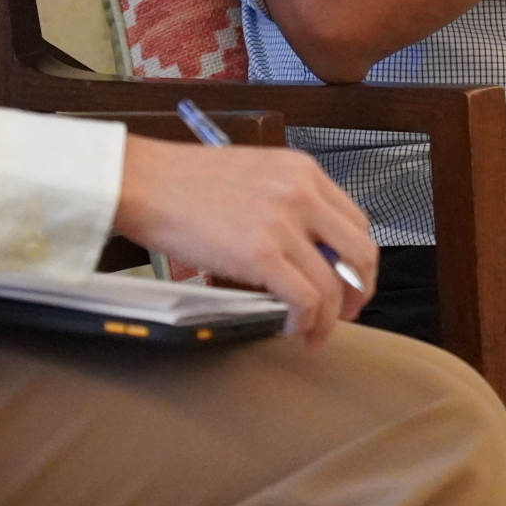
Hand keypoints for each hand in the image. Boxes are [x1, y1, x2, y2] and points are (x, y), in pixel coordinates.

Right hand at [111, 136, 378, 348]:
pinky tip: (291, 329)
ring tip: (316, 334)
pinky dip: (306, 322)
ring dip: (330, 317)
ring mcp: (284, 224)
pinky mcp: (261, 254)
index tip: (349, 280)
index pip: (356, 222)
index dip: (357, 259)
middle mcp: (304, 194)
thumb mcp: (256, 174)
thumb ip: (289, 201)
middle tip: (347, 313)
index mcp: (305, 171)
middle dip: (359, 291)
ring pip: (334, 283)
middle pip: (360, 253)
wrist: (145, 182)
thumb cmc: (186, 182)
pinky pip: (305, 298)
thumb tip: (308, 247)